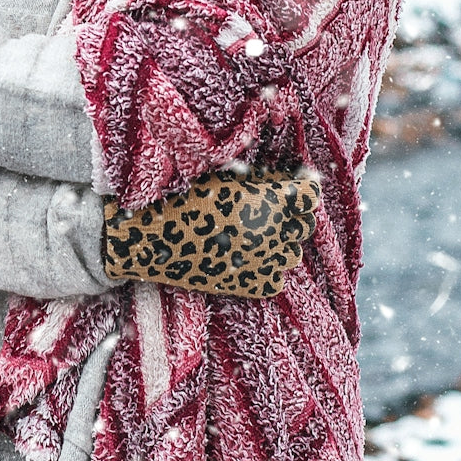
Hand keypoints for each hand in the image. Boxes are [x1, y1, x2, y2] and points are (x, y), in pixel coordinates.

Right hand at [102, 168, 319, 298]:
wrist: (149, 236)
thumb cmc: (181, 195)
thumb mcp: (223, 175)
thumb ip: (260, 177)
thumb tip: (285, 177)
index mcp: (272, 199)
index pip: (310, 193)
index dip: (302, 187)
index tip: (292, 184)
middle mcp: (277, 231)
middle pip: (305, 224)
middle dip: (291, 214)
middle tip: (266, 209)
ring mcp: (265, 261)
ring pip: (293, 253)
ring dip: (280, 242)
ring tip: (254, 234)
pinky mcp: (251, 285)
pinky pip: (276, 278)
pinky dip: (266, 268)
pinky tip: (244, 257)